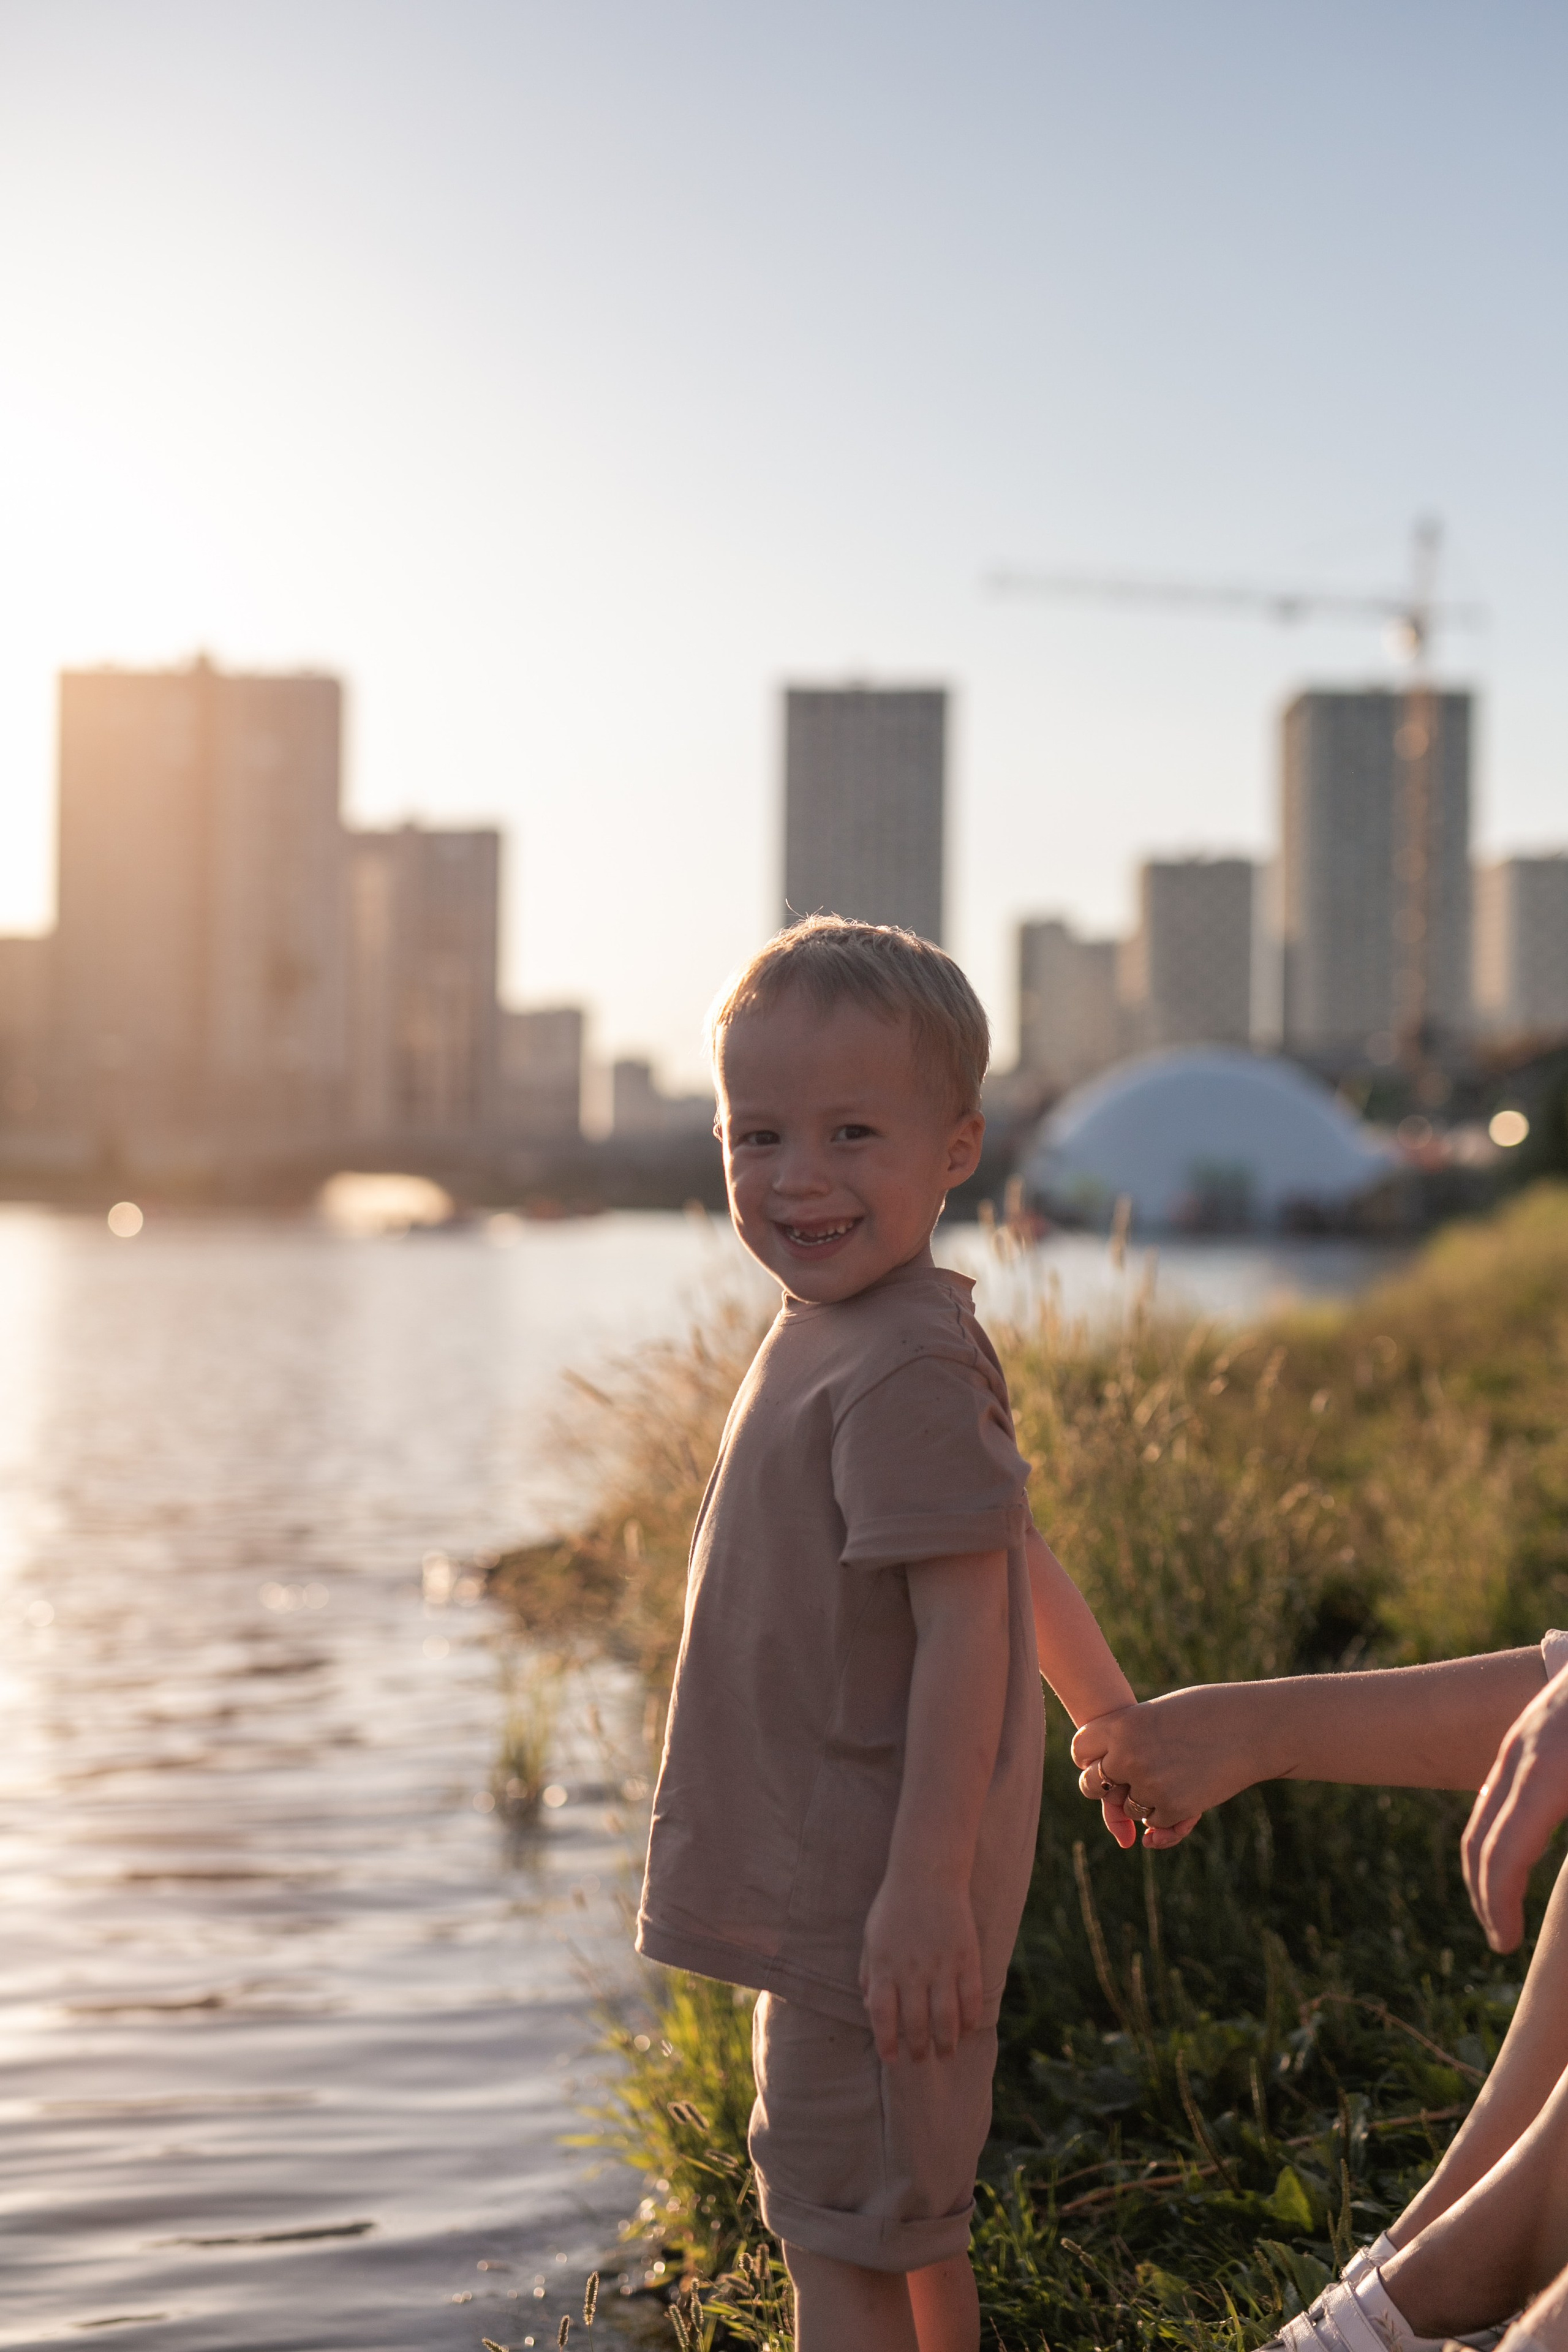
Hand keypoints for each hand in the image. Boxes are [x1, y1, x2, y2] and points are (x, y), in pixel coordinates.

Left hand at [859, 1871, 982, 2062]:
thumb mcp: (871, 1937)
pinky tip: (966, 2028)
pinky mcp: (966, 1957)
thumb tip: (867, 2008)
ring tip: (946, 2054)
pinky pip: (971, 1997)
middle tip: (923, 2058)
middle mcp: (912, 1970)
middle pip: (915, 2023)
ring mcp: (941, 1965)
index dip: (886, 2043)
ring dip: (946, 2043)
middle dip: (920, 2048)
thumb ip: (867, 1972)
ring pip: (945, 2018)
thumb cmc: (894, 1905)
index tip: (892, 2060)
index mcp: (884, 1966)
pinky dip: (969, 2018)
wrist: (927, 1872)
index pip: (882, 2016)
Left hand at [1071, 1695, 1210, 1844]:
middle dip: (1104, 1786)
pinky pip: (1154, 1822)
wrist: (1252, 1727)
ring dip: (1141, 1799)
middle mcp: (1128, 1756)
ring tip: (1168, 1776)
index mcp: (1121, 1725)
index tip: (1100, 1758)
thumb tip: (1106, 1764)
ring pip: (1126, 1807)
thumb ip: (1127, 1735)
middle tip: (1121, 1781)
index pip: (1079, 1749)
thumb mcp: (1158, 1712)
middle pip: (1092, 1785)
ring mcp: (1150, 1785)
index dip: (1089, 1756)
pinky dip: (1166, 1813)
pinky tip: (1187, 1790)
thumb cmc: (1206, 1711)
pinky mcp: (1175, 1808)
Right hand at [1463, 1665, 1567, 1951]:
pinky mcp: (1530, 1733)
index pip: (1504, 1851)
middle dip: (1485, 1892)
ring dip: (1488, 1865)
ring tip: (1504, 1906)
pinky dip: (1499, 1833)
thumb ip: (1567, 1823)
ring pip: (1485, 1811)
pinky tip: (1519, 1855)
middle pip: (1481, 1834)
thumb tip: (1551, 1879)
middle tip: (1501, 1939)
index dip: (1499, 1903)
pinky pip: (1499, 1790)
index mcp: (1549, 1773)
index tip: (1505, 1944)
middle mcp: (1521, 1755)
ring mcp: (1521, 1740)